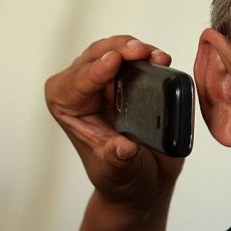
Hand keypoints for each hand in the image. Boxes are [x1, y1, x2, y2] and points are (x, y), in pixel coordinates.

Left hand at [45, 35, 183, 205]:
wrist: (145, 182)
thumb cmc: (122, 177)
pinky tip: (162, 60)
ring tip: (157, 56)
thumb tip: (124, 147)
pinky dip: (151, 57)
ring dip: (137, 50)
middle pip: (97, 56)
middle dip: (119, 49)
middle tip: (141, 50)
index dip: (98, 70)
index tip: (115, 61)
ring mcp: (108, 82)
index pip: (79, 81)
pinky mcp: (130, 80)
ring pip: (118, 51)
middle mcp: (83, 89)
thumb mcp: (118, 172)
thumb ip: (117, 158)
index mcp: (68, 106)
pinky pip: (138, 61)